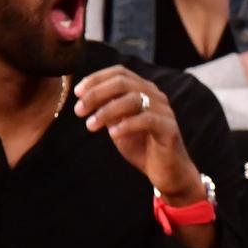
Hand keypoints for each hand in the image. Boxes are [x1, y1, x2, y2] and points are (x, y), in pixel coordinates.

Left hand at [72, 65, 204, 202]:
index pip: (119, 73)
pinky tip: (113, 134)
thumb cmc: (143, 148)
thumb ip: (107, 110)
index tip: (78, 93)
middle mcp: (155, 96)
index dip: (96, 79)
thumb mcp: (118, 125)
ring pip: (133, 99)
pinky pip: (147, 120)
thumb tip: (85, 98)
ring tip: (90, 125)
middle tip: (79, 110)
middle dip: (97, 93)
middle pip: (123, 82)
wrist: (167, 173)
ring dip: (107, 111)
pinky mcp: (170, 128)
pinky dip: (126, 125)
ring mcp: (164, 111)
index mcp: (143, 90)